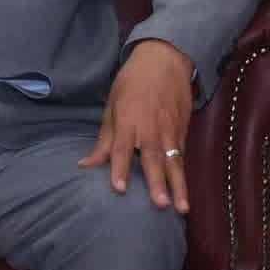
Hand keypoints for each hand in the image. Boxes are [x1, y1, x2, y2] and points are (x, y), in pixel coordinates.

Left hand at [79, 39, 194, 212]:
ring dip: (178, 186)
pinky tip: (185, 194)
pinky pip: (182, 158)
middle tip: (159, 205)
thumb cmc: (132, 82)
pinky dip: (183, 175)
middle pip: (153, 159)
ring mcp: (170, 131)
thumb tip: (85, 165)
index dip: (119, 168)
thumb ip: (103, 140)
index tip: (119, 189)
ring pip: (174, 163)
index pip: (122, 148)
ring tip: (181, 208)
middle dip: (157, 183)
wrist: (166, 61)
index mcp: (128, 119)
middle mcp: (151, 128)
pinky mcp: (183, 132)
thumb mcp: (112, 106)